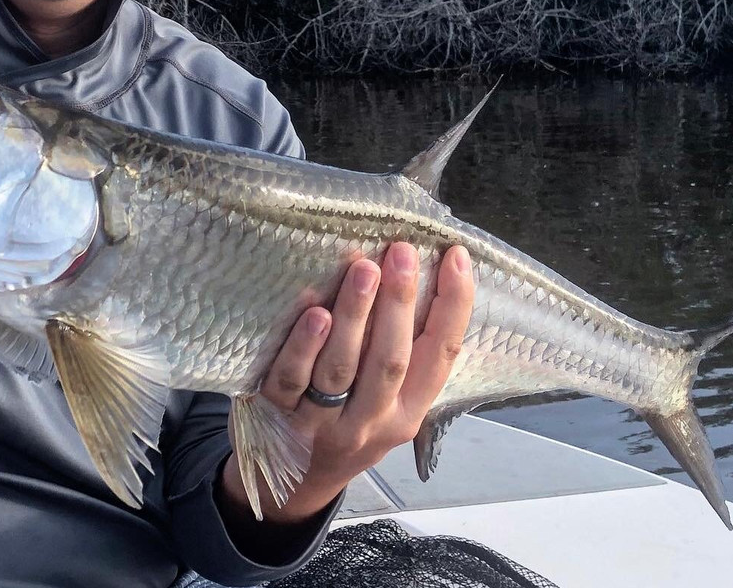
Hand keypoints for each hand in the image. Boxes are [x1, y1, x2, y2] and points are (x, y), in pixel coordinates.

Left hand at [220, 242, 474, 524]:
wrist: (293, 480)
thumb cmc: (351, 419)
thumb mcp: (392, 401)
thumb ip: (408, 353)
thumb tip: (422, 274)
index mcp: (409, 412)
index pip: (440, 356)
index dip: (454, 306)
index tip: (455, 256)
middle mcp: (370, 422)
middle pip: (390, 361)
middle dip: (399, 303)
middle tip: (402, 252)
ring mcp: (322, 423)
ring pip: (341, 368)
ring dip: (354, 315)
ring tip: (363, 268)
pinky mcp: (277, 416)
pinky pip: (290, 379)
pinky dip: (303, 345)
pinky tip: (313, 311)